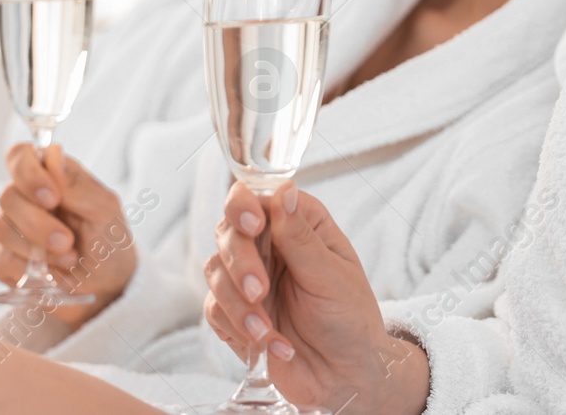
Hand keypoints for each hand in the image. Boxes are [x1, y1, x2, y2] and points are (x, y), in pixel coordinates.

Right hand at [0, 142, 136, 327]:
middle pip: (8, 196)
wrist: (106, 284)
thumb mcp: (105, 210)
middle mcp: (25, 197)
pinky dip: (26, 269)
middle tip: (68, 241)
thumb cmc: (108, 239)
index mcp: (50, 175)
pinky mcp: (1, 257)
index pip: (19, 156)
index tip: (52, 197)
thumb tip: (52, 154)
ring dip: (37, 248)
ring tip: (68, 258)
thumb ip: (79, 184)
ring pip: (0, 228)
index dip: (28, 173)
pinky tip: (50, 273)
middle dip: (39, 223)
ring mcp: (9, 226)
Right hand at [203, 181, 430, 414]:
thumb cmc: (350, 318)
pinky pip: (215, 309)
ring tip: (266, 330)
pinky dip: (238, 327)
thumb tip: (285, 189)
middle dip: (240, 262)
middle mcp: (269, 246)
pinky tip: (270, 344)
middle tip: (259, 292)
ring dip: (237, 303)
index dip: (244, 205)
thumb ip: (300, 236)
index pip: (256, 196)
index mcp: (297, 224)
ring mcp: (248, 279)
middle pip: (228, 232)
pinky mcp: (235, 313)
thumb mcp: (331, 275)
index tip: (253, 224)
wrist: (345, 375)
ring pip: (215, 271)